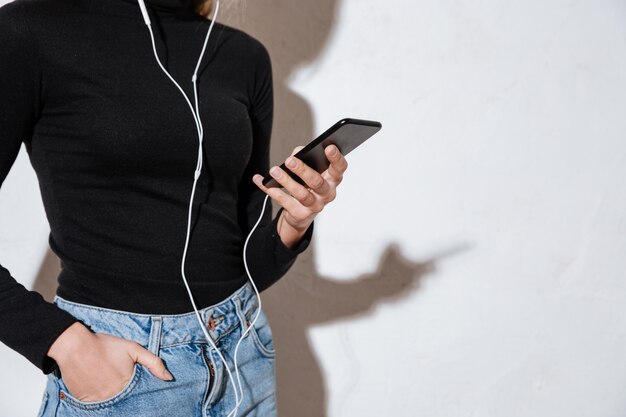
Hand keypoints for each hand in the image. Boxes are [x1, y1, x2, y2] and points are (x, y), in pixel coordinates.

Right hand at [48, 322, 172, 401]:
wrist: (75, 346)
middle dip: (124, 394)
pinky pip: (94, 405)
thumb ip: (153, 363)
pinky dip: (97, 398)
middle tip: (116, 381)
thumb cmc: (105, 346)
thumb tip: (169, 378)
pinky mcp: (83, 401)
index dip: (137, 392)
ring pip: (109, 403)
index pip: (138, 397)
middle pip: (124, 401)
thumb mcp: (133, 349)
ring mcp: (97, 401)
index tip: (135, 387)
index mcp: (127, 386)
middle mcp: (113, 396)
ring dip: (111, 396)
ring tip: (106, 382)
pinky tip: (96, 385)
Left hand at [252, 144, 347, 231]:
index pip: (339, 168)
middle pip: (317, 182)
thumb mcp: (309, 171)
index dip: (336, 158)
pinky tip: (260, 181)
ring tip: (274, 171)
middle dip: (303, 170)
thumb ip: (305, 158)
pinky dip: (270, 190)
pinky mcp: (300, 214)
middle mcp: (327, 194)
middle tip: (290, 160)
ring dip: (286, 181)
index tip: (329, 147)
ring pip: (301, 194)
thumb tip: (297, 152)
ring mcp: (315, 205)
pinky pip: (284, 202)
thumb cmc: (308, 186)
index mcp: (332, 180)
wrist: (301, 214)